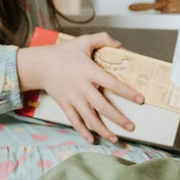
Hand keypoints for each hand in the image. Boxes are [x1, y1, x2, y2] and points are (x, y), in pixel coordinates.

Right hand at [18, 32, 143, 143]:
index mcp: (89, 71)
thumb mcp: (83, 41)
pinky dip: (83, 131)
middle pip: (102, 106)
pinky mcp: (65, 105)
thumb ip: (102, 39)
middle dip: (118, 118)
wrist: (40, 65)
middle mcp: (82, 87)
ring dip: (103, 130)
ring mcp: (73, 98)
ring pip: (90, 118)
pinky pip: (75, 121)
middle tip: (131, 127)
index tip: (140, 100)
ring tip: (115, 139)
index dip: (127, 92)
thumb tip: (119, 44)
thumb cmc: (63, 53)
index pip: (112, 83)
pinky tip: (92, 140)